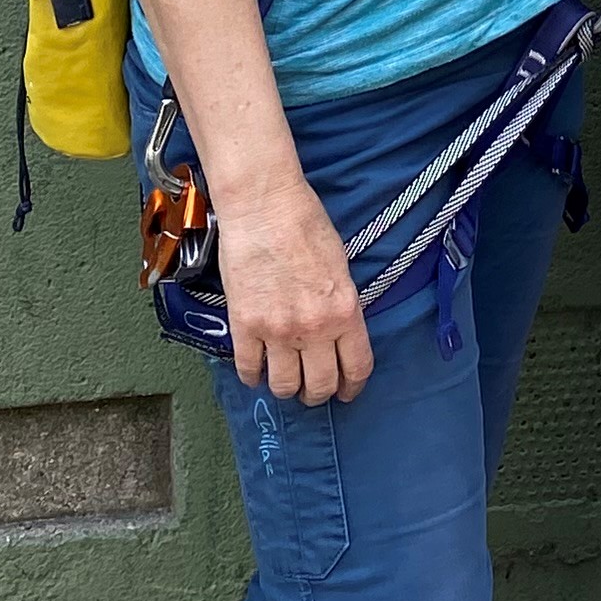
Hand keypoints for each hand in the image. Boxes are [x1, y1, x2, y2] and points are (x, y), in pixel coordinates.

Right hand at [215, 181, 374, 405]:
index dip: (352, 387)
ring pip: (284, 386)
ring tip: (285, 381)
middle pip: (320, 385)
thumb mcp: (341, 267)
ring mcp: (276, 330)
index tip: (346, 391)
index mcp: (344, 311)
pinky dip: (253, 376)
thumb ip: (341, 306)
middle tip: (313, 389)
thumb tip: (337, 331)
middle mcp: (314, 328)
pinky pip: (248, 369)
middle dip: (318, 393)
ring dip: (286, 389)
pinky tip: (256, 371)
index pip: (356, 367)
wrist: (264, 206)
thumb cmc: (305, 224)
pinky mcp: (244, 325)